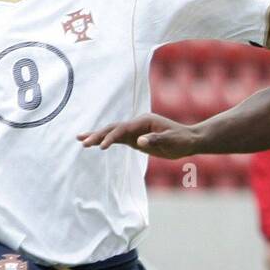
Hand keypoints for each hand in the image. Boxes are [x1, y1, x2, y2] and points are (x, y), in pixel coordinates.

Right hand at [77, 114, 198, 158]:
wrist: (189, 140)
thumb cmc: (182, 140)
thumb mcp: (171, 141)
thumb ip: (156, 140)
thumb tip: (140, 141)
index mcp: (144, 121)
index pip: (123, 129)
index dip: (111, 137)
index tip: (102, 147)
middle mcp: (137, 124)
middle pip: (113, 128)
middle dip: (98, 135)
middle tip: (83, 142)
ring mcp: (135, 130)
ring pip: (113, 132)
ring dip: (97, 136)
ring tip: (80, 140)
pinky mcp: (135, 139)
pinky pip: (117, 139)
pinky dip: (106, 141)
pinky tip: (95, 144)